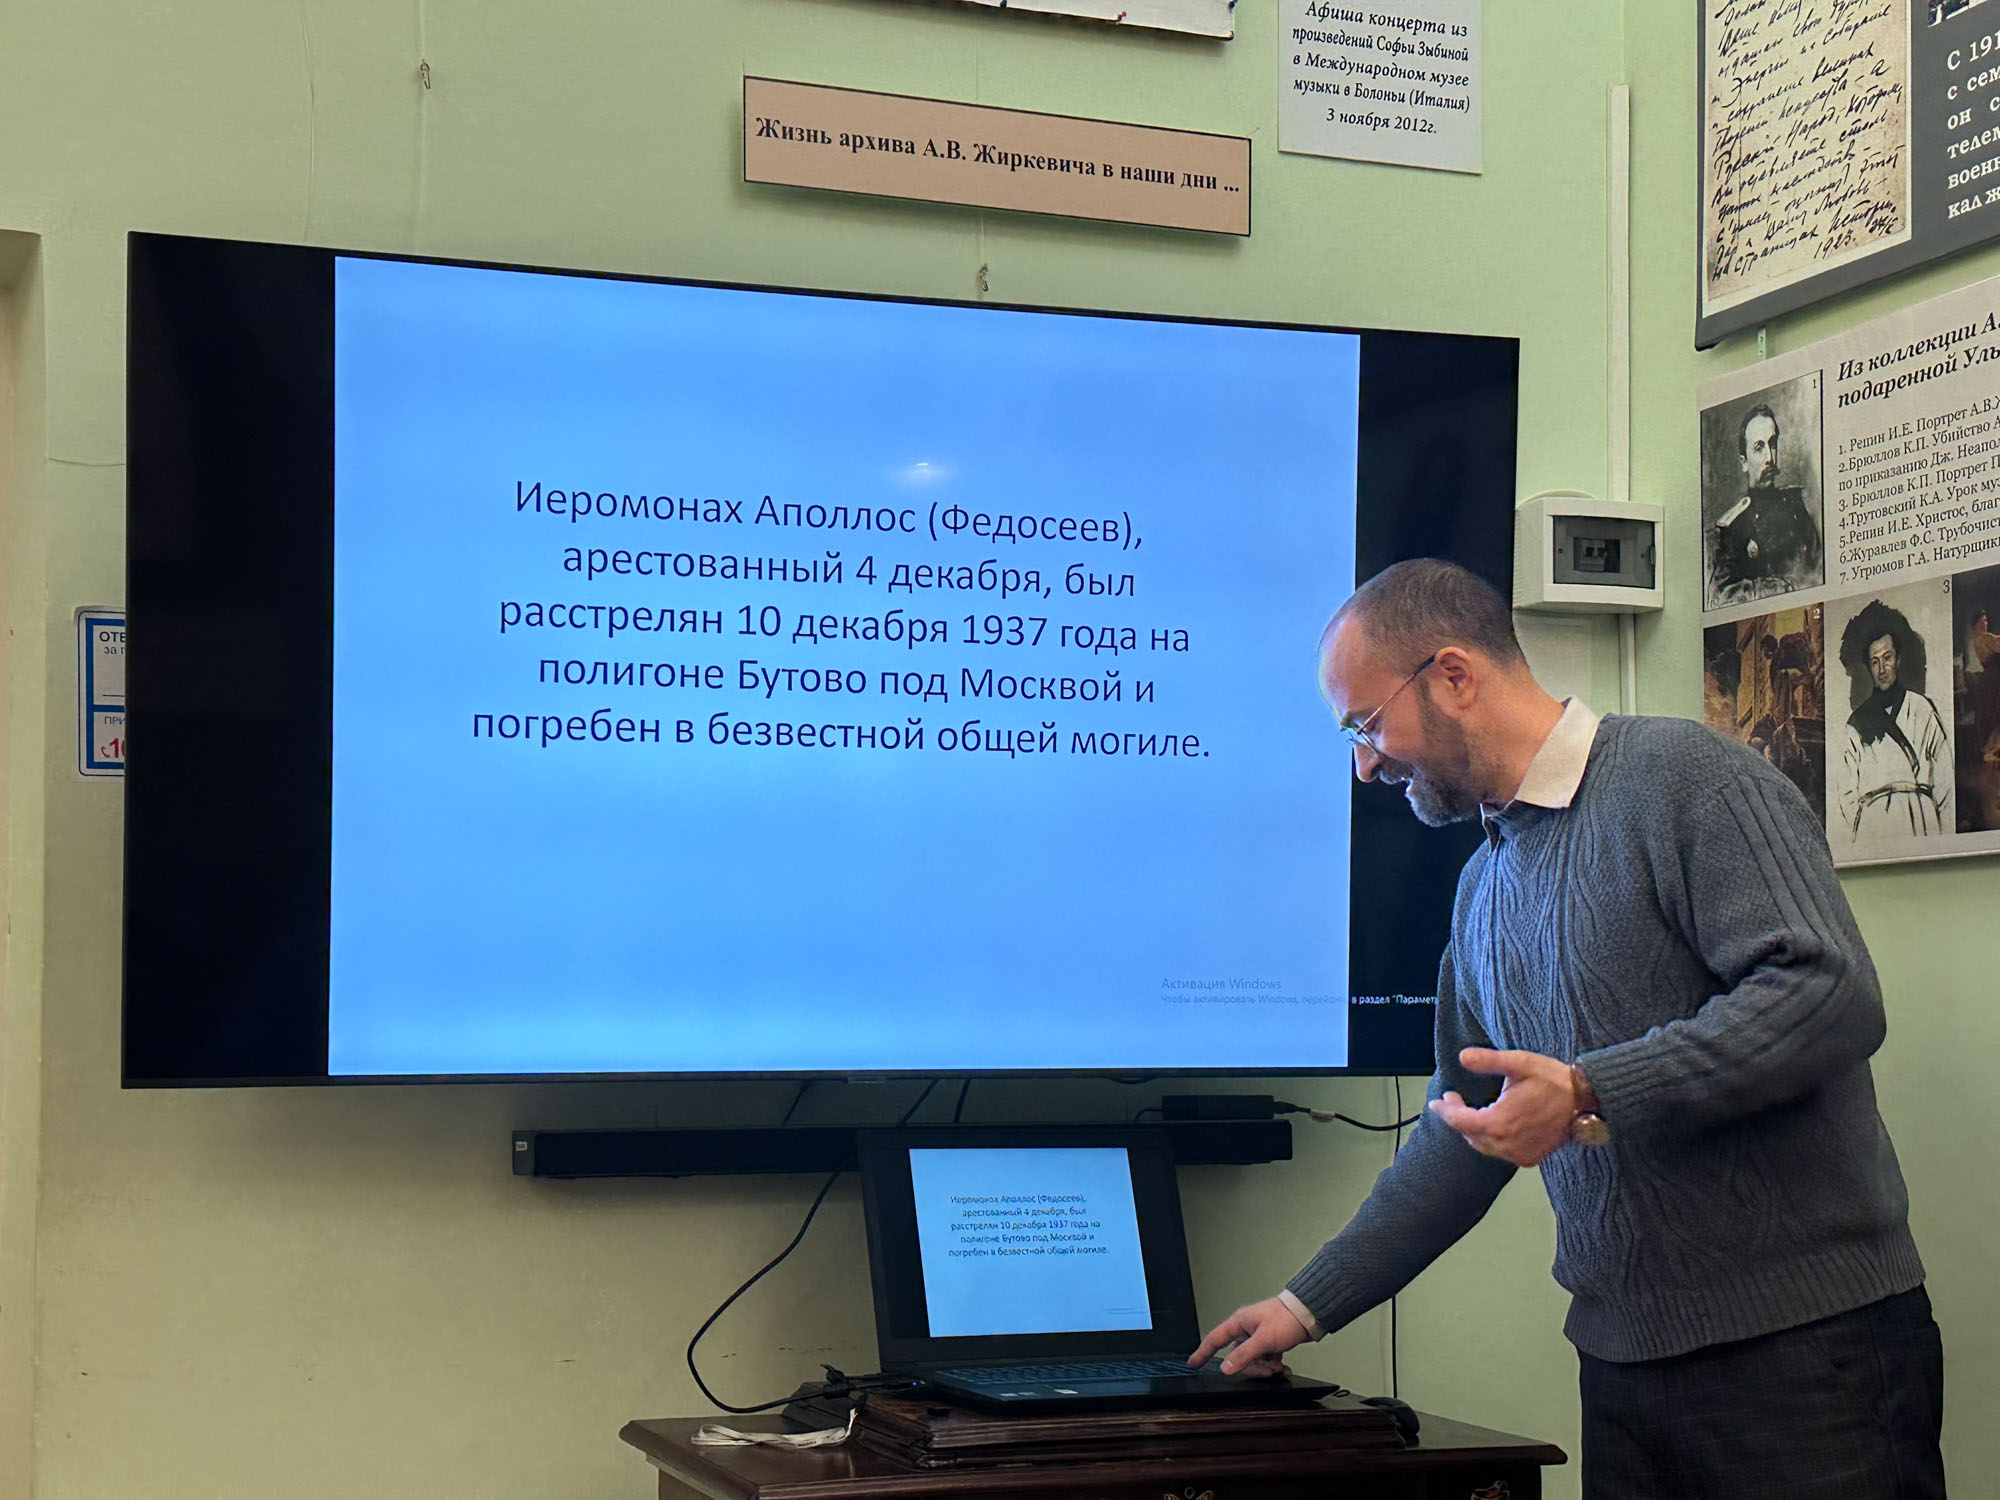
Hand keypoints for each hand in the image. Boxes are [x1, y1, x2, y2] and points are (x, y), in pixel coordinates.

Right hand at [1187, 1297, 1305, 1376]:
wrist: (1309, 1314)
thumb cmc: (1287, 1318)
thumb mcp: (1264, 1340)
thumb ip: (1244, 1355)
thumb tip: (1226, 1367)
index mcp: (1239, 1322)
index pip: (1215, 1339)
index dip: (1202, 1352)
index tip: (1193, 1363)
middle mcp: (1247, 1329)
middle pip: (1238, 1356)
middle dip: (1253, 1367)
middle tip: (1267, 1369)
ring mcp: (1258, 1336)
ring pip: (1253, 1360)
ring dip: (1265, 1367)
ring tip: (1278, 1367)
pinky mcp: (1270, 1342)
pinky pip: (1264, 1359)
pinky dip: (1273, 1365)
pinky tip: (1282, 1366)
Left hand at [1428, 1047, 1577, 1166]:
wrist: (1587, 1100)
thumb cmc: (1554, 1081)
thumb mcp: (1519, 1063)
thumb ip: (1488, 1061)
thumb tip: (1463, 1057)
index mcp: (1499, 1122)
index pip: (1460, 1121)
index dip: (1445, 1110)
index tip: (1437, 1101)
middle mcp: (1507, 1143)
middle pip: (1469, 1134)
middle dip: (1457, 1117)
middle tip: (1452, 1100)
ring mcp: (1519, 1153)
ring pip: (1484, 1146)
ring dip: (1473, 1130)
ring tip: (1469, 1111)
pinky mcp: (1531, 1157)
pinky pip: (1501, 1152)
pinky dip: (1492, 1140)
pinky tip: (1493, 1126)